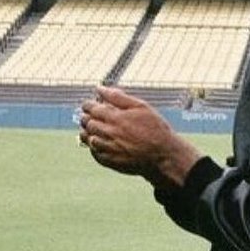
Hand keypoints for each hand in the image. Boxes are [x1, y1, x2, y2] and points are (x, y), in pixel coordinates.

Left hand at [79, 85, 203, 189]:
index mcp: (115, 117)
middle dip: (86, 117)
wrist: (163, 156)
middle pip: (88, 123)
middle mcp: (108, 133)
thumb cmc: (155, 129)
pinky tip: (98, 143)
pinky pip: (94, 153)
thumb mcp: (141, 107)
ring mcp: (108, 148)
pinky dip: (93, 146)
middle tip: (89, 116)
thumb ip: (118, 97)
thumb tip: (99, 89)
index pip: (91, 108)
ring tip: (92, 129)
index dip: (87, 105)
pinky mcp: (110, 161)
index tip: (88, 105)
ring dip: (87, 132)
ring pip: (88, 138)